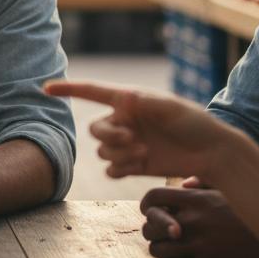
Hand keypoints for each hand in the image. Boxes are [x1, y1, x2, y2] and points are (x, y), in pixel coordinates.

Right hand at [43, 80, 238, 180]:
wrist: (211, 153)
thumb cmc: (194, 123)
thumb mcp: (171, 108)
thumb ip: (146, 103)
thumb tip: (124, 97)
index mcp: (129, 101)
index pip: (93, 92)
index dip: (69, 89)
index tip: (46, 88)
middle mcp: (125, 121)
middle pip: (95, 129)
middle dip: (109, 136)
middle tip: (133, 139)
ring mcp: (128, 144)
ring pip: (102, 151)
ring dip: (118, 153)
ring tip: (143, 153)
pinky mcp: (134, 165)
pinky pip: (111, 169)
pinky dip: (119, 168)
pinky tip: (135, 166)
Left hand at [140, 180, 258, 257]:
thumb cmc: (249, 212)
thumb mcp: (228, 191)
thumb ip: (203, 183)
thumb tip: (184, 184)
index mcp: (196, 199)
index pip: (153, 199)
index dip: (147, 206)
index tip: (152, 211)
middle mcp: (193, 221)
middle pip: (149, 227)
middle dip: (152, 230)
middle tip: (161, 232)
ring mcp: (198, 245)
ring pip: (157, 250)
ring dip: (160, 248)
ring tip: (171, 246)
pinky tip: (182, 257)